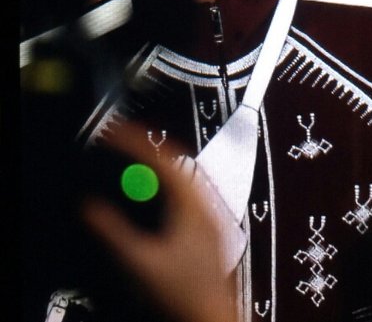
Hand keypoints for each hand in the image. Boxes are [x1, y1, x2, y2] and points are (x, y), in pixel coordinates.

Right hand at [82, 123, 235, 321]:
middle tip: (124, 140)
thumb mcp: (140, 262)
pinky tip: (159, 192)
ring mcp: (212, 215)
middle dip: (148, 146)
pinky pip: (189, 190)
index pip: (162, 157)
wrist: (213, 318)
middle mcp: (207, 203)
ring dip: (159, 162)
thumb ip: (114, 232)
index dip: (136, 140)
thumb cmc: (187, 295)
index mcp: (191, 203)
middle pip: (177, 160)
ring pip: (185, 174)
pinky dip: (168, 181)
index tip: (117, 132)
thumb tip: (93, 208)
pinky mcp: (210, 227)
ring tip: (138, 158)